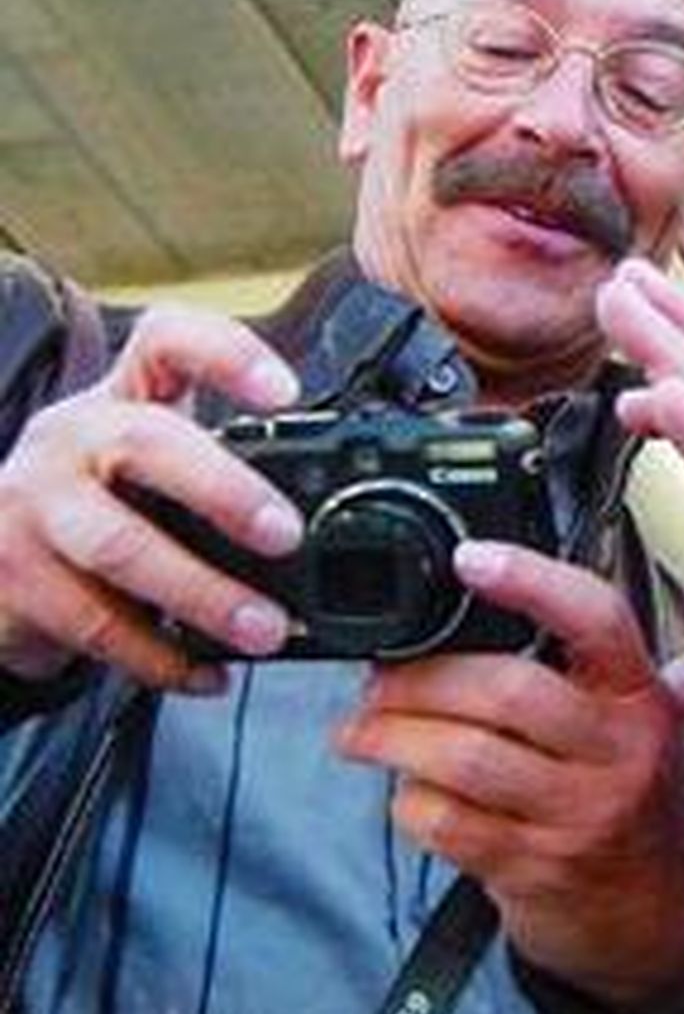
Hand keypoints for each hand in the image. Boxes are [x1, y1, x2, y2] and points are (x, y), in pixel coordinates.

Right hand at [0, 305, 303, 688]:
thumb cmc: (91, 510)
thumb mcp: (144, 470)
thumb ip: (216, 474)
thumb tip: (322, 525)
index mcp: (118, 400)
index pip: (166, 341)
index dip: (226, 355)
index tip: (286, 392)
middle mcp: (71, 440)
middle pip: (145, 442)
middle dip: (225, 490)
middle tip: (286, 535)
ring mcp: (33, 506)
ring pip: (119, 547)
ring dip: (202, 594)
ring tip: (264, 628)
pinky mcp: (13, 577)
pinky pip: (96, 624)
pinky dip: (162, 658)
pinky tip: (206, 673)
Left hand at [334, 540, 683, 1007]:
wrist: (654, 912)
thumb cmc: (623, 797)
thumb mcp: (623, 723)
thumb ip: (567, 670)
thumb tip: (455, 614)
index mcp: (640, 698)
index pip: (596, 619)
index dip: (530, 580)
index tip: (469, 559)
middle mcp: (618, 753)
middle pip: (505, 691)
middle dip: (420, 681)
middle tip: (378, 682)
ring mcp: (578, 815)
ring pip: (463, 758)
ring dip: (392, 739)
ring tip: (364, 733)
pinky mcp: (534, 869)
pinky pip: (447, 822)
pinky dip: (408, 802)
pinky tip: (408, 793)